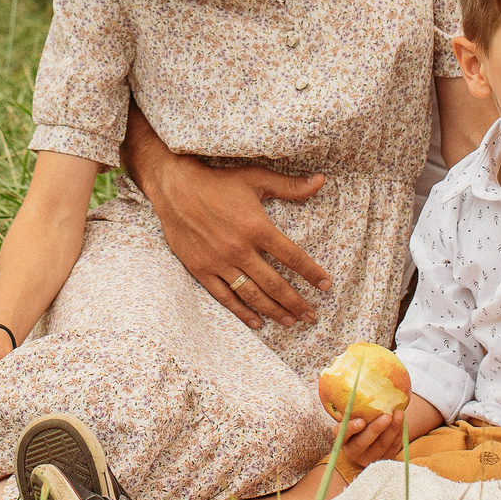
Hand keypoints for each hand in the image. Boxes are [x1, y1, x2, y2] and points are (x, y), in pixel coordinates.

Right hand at [140, 153, 330, 328]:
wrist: (174, 186)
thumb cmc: (217, 180)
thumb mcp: (256, 178)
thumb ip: (289, 185)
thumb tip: (321, 180)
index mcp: (257, 227)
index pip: (292, 257)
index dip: (312, 273)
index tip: (326, 285)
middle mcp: (240, 249)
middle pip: (275, 284)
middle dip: (296, 302)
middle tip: (311, 315)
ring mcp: (219, 262)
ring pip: (252, 295)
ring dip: (274, 311)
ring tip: (291, 321)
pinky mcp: (201, 269)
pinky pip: (224, 296)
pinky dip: (241, 312)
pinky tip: (257, 322)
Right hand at [322, 409, 407, 480]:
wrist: (371, 441)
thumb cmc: (360, 420)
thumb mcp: (353, 417)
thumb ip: (354, 408)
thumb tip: (357, 381)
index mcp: (343, 439)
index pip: (343, 434)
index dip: (351, 428)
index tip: (361, 421)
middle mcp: (354, 452)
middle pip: (364, 442)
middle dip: (376, 429)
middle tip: (387, 416)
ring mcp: (369, 459)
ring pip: (382, 445)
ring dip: (392, 429)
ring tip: (399, 414)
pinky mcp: (384, 460)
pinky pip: (393, 447)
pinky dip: (399, 434)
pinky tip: (402, 421)